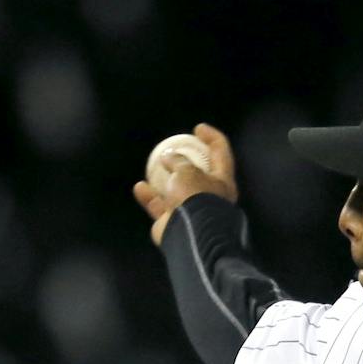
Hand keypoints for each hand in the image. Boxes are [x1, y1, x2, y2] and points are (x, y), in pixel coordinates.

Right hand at [133, 123, 239, 247]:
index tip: (198, 128)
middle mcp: (210, 197)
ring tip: (153, 168)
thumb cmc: (195, 198)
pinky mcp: (174, 223)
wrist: (190, 234)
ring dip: (163, 180)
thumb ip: (178, 160)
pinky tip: (140, 188)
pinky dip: (150, 197)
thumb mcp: (187, 170)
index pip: (221, 153)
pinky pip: (159, 206)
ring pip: (176, 191)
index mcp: (222, 182)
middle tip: (173, 148)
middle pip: (199, 173)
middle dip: (186, 161)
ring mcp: (192, 211)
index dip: (212, 137)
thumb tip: (168, 156)